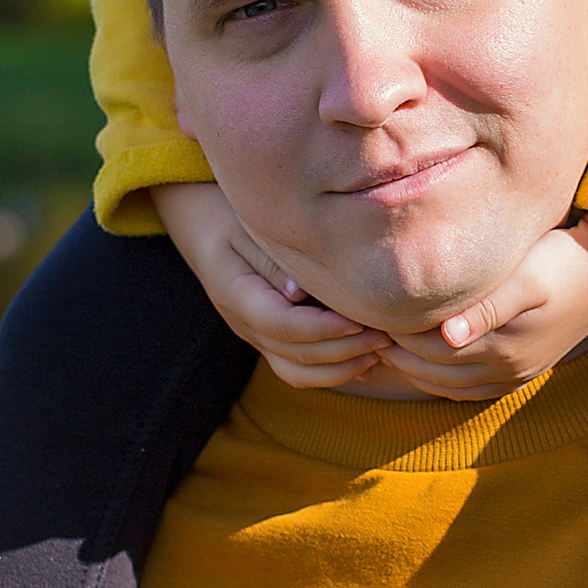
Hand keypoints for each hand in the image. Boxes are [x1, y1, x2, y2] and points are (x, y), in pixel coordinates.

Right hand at [154, 180, 395, 388]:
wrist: (203, 225)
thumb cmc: (229, 215)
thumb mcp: (245, 226)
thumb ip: (271, 260)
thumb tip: (298, 294)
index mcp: (236, 295)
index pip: (283, 325)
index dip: (324, 330)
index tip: (361, 321)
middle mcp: (244, 324)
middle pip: (295, 356)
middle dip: (344, 351)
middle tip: (384, 336)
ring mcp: (255, 336)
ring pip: (297, 373)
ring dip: (340, 369)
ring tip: (379, 350)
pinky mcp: (270, 338)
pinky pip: (299, 369)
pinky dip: (332, 370)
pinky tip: (366, 359)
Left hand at [356, 214, 587, 403]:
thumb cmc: (560, 261)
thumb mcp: (526, 279)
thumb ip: (486, 308)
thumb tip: (446, 336)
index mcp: (500, 349)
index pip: (426, 350)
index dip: (392, 332)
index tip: (365, 309)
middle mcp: (503, 371)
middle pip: (428, 369)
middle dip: (393, 350)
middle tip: (360, 323)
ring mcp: (511, 377)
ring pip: (441, 383)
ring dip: (408, 365)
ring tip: (380, 336)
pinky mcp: (517, 373)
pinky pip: (462, 387)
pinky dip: (433, 375)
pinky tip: (416, 355)